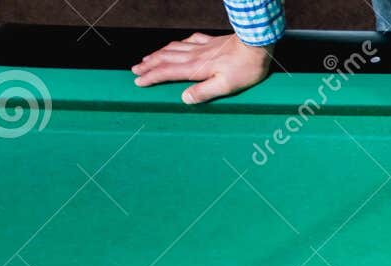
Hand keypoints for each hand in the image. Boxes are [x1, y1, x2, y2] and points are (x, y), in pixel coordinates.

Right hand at [132, 33, 271, 103]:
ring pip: (173, 49)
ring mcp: (202, 46)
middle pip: (165, 59)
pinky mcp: (211, 41)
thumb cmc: (244, 68)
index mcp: (195, 69)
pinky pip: (188, 41)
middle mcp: (194, 56)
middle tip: (135, 69)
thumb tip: (184, 98)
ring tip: (147, 58)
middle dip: (148, 65)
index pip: (167, 73)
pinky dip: (177, 44)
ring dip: (158, 54)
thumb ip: (204, 92)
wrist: (256, 43)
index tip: (138, 82)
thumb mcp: (225, 86)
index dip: (151, 77)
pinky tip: (176, 45)